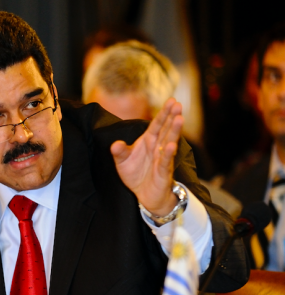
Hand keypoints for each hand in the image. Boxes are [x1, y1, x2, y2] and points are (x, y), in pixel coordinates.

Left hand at [110, 98, 182, 216]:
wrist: (144, 195)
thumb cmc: (136, 174)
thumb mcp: (122, 161)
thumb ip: (119, 151)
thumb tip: (114, 144)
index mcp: (148, 141)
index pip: (156, 125)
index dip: (163, 113)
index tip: (171, 100)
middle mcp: (157, 147)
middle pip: (165, 129)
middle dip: (171, 117)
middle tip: (177, 104)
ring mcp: (162, 159)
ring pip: (168, 142)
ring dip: (174, 131)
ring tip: (179, 118)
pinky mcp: (163, 171)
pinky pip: (165, 161)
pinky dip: (167, 153)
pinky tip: (170, 145)